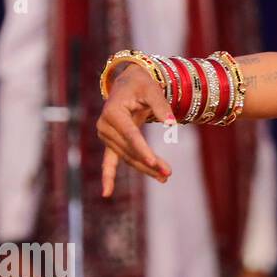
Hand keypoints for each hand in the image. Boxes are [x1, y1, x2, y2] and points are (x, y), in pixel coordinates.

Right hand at [95, 63, 174, 196]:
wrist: (127, 83)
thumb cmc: (141, 85)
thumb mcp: (152, 90)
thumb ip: (161, 106)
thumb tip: (172, 124)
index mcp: (112, 112)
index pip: (131, 136)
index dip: (143, 150)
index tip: (155, 163)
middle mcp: (104, 126)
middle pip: (129, 150)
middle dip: (149, 163)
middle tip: (169, 173)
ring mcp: (105, 136)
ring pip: (126, 156)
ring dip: (144, 168)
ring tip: (165, 177)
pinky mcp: (109, 142)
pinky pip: (109, 161)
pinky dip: (109, 176)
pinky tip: (107, 193)